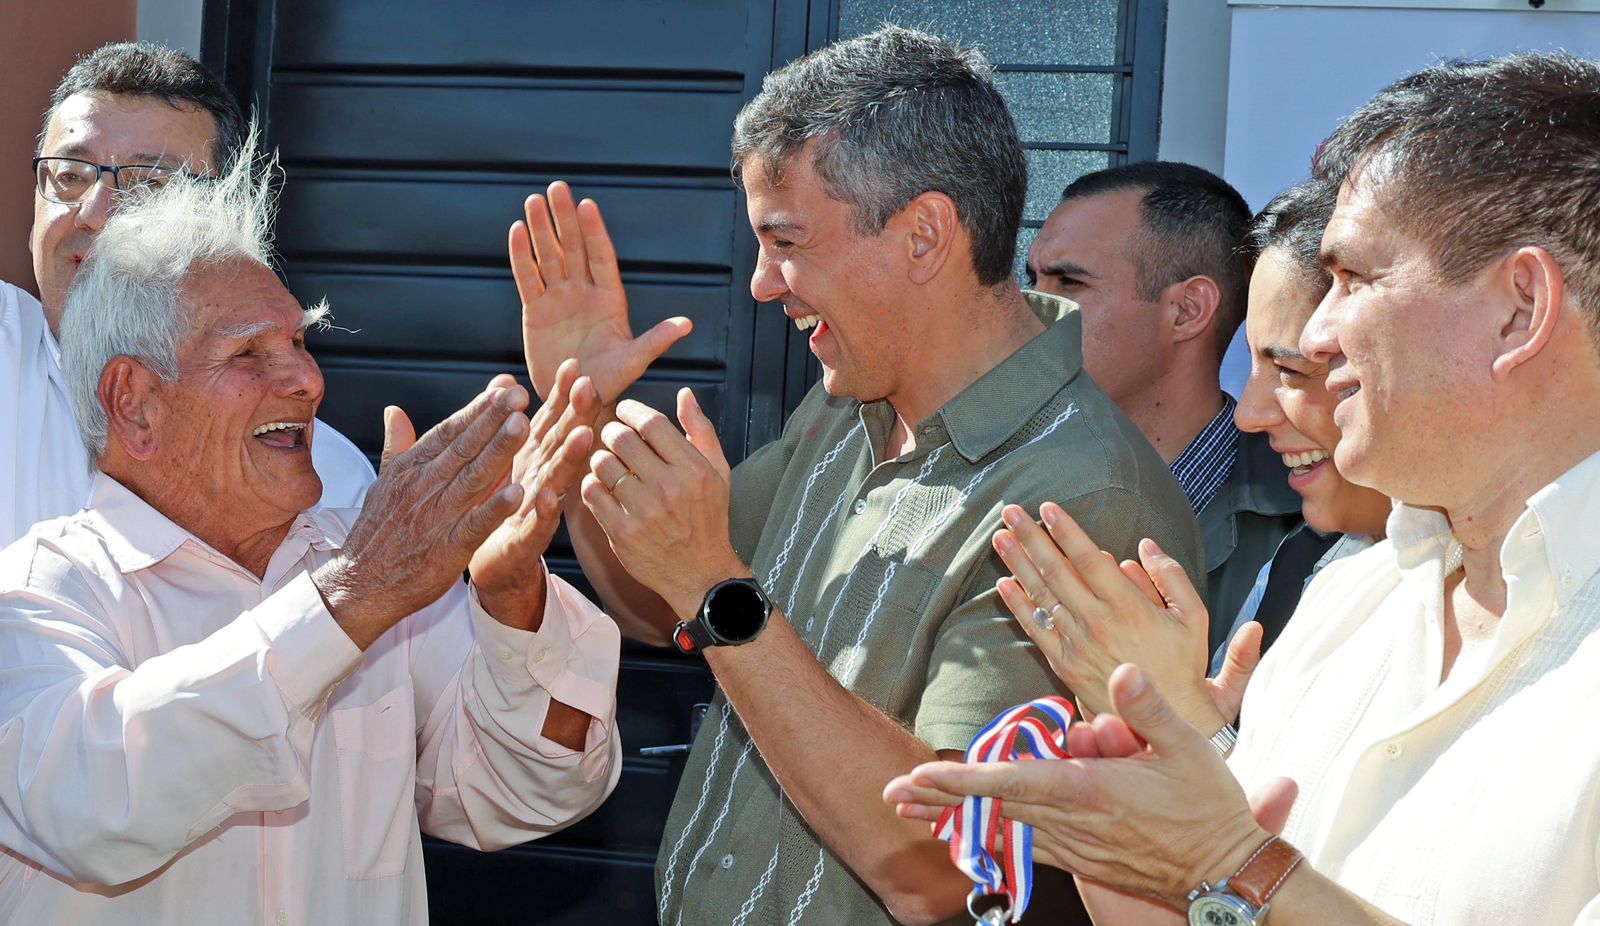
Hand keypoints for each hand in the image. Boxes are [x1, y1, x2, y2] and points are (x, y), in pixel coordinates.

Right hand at [314, 377, 529, 649]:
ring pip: (473, 478)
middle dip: (493, 418)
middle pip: (464, 447)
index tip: (504, 386)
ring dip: (499, 451)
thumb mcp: (383, 483)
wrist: (359, 584)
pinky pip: (475, 525)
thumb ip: (397, 446)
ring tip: (524, 425)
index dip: (478, 408)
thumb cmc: (376, 532)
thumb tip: (394, 411)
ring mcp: (437, 517)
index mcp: (413, 469)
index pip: (450, 431)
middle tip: (520, 394)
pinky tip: (519, 492)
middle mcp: (425, 487)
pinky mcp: (447, 549)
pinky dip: (495, 509)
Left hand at [469, 359, 601, 629]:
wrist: (493, 566)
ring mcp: (538, 511)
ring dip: (570, 458)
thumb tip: (504, 379)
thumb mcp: (504, 458)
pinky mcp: (526, 542)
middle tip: (589, 387)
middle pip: (562, 443)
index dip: (563, 394)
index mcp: (533, 459)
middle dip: (577, 415)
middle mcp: (543, 480)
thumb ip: (508, 421)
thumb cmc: (501, 508)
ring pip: (558, 480)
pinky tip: (547, 496)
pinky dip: (542, 510)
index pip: (551, 420)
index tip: (573, 366)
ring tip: (581, 436)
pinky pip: (536, 526)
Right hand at [510, 181, 691, 401]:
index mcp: (610, 299)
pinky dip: (521, 256)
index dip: (594, 231)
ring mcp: (559, 299)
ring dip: (541, 229)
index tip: (587, 205)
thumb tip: (686, 324)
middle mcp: (584, 292)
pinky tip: (517, 231)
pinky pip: (527, 278)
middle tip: (556, 188)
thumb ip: (655, 341)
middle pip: (573, 248)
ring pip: (549, 256)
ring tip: (533, 201)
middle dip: (565, 218)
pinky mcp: (535, 311)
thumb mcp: (633, 362)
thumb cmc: (610, 382)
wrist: (576, 399)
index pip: (601, 257)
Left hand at [579, 389, 745, 624]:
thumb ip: (700, 430)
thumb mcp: (717, 472)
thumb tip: (684, 395)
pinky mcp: (621, 532)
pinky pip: (591, 493)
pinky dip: (592, 485)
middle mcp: (668, 488)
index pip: (651, 423)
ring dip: (600, 459)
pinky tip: (603, 488)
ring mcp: (643, 511)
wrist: (700, 574)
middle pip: (621, 439)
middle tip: (612, 437)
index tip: (624, 411)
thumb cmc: (708, 519)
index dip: (631, 410)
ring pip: (601, 464)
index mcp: (692, 469)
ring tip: (609, 465)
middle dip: (611, 432)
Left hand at [883, 664, 1270, 906]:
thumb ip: (1149, 707)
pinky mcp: (1080, 860)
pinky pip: (1023, 847)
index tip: (921, 775)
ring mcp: (1073, 846)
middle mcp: (1072, 822)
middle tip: (892, 792)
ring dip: (954, 818)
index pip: (1013, 782)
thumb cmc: (1209, 808)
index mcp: (1090, 790)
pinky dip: (988, 835)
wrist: (1225, 872)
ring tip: (911, 807)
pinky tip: (963, 832)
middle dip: (939, 798)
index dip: (963, 780)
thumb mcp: (1188, 747)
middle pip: (990, 808)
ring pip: (1000, 829)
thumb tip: (1121, 671)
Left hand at [993, 503, 1231, 731]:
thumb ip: (1171, 577)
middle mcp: (1098, 623)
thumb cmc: (1181, 666)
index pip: (1089, 559)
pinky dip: (1018, 605)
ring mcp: (1077, 644)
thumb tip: (1145, 545)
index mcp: (1129, 607)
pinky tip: (1003, 584)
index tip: (1048, 507)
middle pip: (1057, 571)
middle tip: (1011, 511)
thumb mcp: (1194, 618)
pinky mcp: (1064, 664)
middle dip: (1031, 538)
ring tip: (999, 538)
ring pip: (1042, 596)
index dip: (1067, 531)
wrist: (1164, 720)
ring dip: (1018, 564)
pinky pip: (1036, 630)